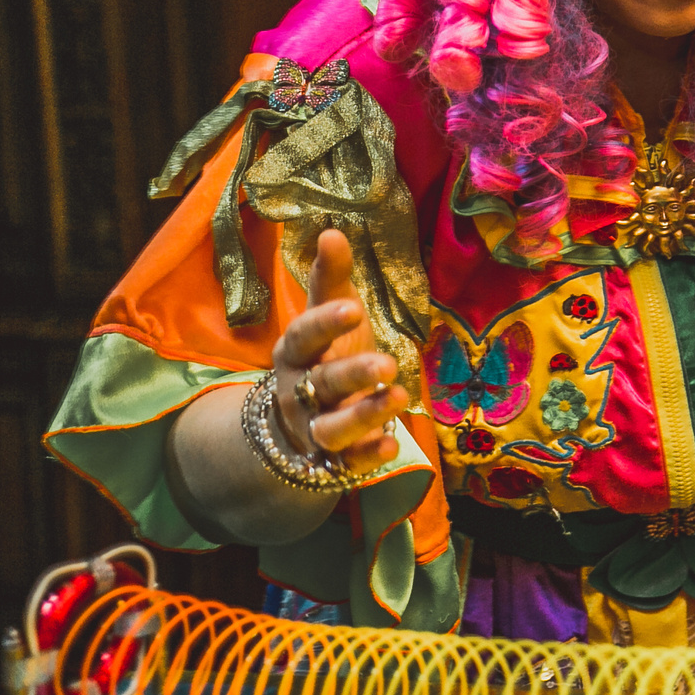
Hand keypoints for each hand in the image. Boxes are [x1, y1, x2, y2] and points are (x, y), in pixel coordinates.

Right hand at [271, 229, 402, 474]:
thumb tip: (331, 230)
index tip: (354, 309)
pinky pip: (347, 464)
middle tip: (387, 364)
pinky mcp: (332, 460)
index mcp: (296, 353)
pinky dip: (367, 456)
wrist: (297, 421)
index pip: (304, 337)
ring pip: (331, 428)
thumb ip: (330, 278)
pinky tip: (391, 446)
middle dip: (353, 374)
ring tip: (398, 397)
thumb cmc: (324, 355)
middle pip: (322, 383)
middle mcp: (300, 392)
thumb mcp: (329, 315)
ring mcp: (314, 428)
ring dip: (363, 416)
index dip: (325, 324)